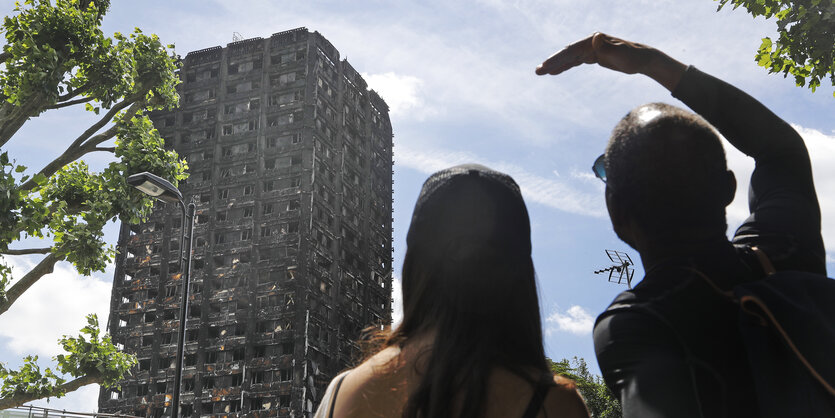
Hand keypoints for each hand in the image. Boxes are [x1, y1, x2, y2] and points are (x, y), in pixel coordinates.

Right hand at [535, 32, 685, 90]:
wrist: (643, 60)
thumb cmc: (633, 57)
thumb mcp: (621, 54)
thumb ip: (607, 46)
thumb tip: (595, 37)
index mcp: (594, 40)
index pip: (572, 50)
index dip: (559, 59)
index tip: (547, 66)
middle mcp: (590, 42)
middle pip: (567, 53)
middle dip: (552, 62)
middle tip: (537, 71)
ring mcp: (590, 49)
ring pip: (569, 58)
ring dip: (555, 65)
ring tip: (540, 72)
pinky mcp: (593, 57)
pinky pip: (575, 62)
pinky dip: (565, 66)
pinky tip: (555, 72)